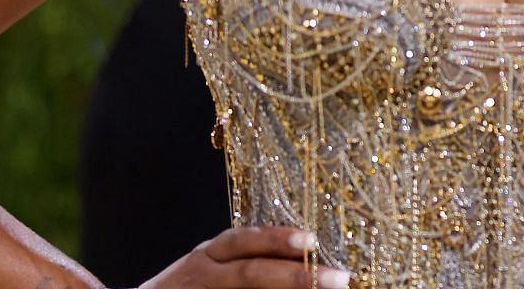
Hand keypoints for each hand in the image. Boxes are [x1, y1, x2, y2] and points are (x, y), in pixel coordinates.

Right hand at [137, 226, 350, 287]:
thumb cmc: (186, 288)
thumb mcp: (210, 269)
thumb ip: (248, 262)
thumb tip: (305, 260)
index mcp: (209, 255)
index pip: (244, 241)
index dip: (278, 239)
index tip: (313, 241)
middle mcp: (203, 272)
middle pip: (250, 272)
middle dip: (297, 276)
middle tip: (338, 279)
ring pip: (243, 286)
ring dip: (287, 288)